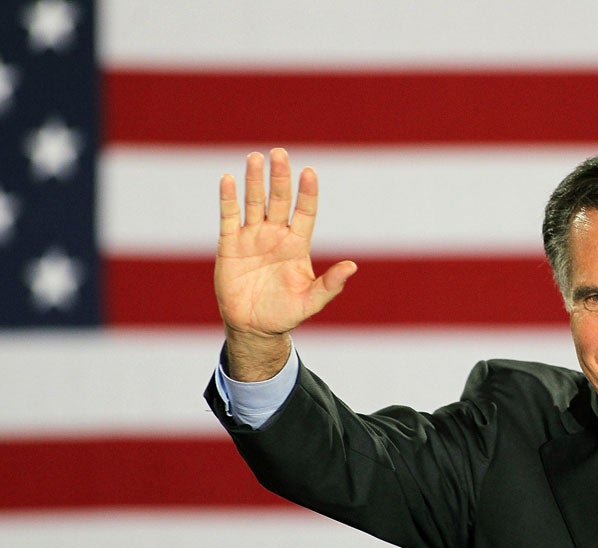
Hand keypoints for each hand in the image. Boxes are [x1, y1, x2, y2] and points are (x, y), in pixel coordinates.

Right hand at [215, 148, 356, 378]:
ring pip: (254, 202)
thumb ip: (330, 285)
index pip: (304, 212)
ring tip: (256, 157)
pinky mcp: (230, 245)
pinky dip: (228, 199)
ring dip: (254, 181)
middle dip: (280, 178)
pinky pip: (229, 217)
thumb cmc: (286, 313)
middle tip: (279, 153)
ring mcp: (252, 238)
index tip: (310, 172)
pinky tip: (229, 179)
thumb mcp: (311, 301)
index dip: (307, 193)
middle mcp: (276, 235)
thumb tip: (353, 266)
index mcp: (297, 245)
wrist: (254, 327)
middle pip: (279, 200)